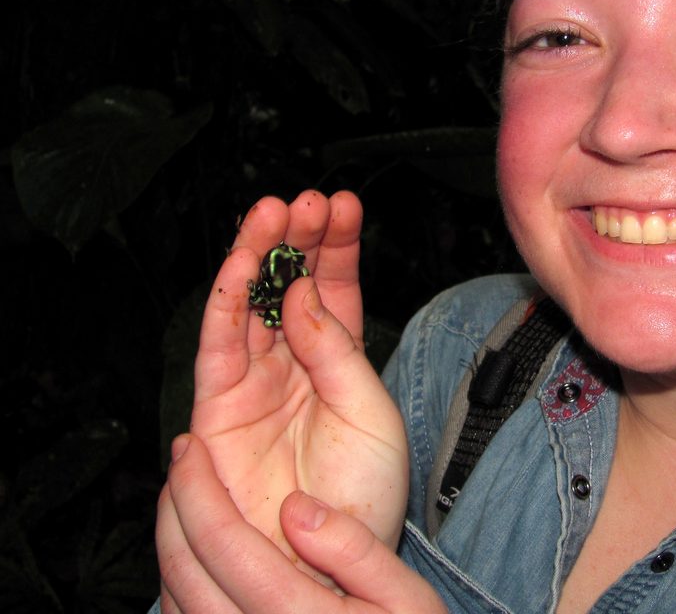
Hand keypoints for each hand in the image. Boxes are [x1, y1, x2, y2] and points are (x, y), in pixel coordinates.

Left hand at [157, 433, 443, 612]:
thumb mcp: (404, 597)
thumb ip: (356, 549)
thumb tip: (298, 508)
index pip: (224, 545)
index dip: (198, 489)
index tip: (191, 448)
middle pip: (183, 570)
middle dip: (173, 508)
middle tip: (179, 463)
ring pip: (175, 600)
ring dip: (168, 543)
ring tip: (180, 499)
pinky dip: (176, 582)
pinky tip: (190, 553)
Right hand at [166, 190, 407, 581]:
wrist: (329, 563)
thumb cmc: (363, 497)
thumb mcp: (371, 413)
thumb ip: (338, 353)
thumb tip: (306, 294)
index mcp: (338, 363)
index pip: (334, 290)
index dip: (335, 247)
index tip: (341, 205)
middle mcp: (294, 366)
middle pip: (291, 287)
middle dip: (296, 239)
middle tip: (304, 199)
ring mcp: (255, 384)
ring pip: (252, 306)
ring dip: (259, 257)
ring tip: (272, 213)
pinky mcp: (218, 410)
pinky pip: (217, 347)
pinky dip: (226, 302)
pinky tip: (242, 264)